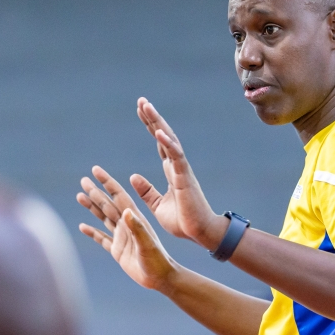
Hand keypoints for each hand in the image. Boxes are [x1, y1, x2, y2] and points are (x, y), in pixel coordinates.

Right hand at [77, 167, 179, 292]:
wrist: (162, 278)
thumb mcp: (147, 244)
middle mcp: (127, 225)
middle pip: (108, 204)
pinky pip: (102, 239)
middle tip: (83, 180)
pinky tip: (83, 227)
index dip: (107, 183)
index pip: (118, 196)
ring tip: (79, 196)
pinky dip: (92, 232)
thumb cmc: (158, 261)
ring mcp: (122, 237)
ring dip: (92, 207)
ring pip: (103, 218)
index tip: (96, 170)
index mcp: (135, 219)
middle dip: (95, 192)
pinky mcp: (118, 251)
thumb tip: (126, 212)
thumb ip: (137, 229)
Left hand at [130, 98, 223, 247]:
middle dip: (153, 118)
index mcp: (171, 171)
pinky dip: (168, 143)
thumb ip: (147, 191)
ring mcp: (182, 170)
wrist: (200, 233)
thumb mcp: (157, 205)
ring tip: (147, 107)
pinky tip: (158, 132)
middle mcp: (177, 166)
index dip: (151, 126)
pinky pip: (176, 156)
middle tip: (142, 101)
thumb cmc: (183, 221)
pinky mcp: (185, 178)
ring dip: (158, 123)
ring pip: (169, 140)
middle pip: (164, 136)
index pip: (160, 143)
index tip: (141, 111)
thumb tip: (133, 177)